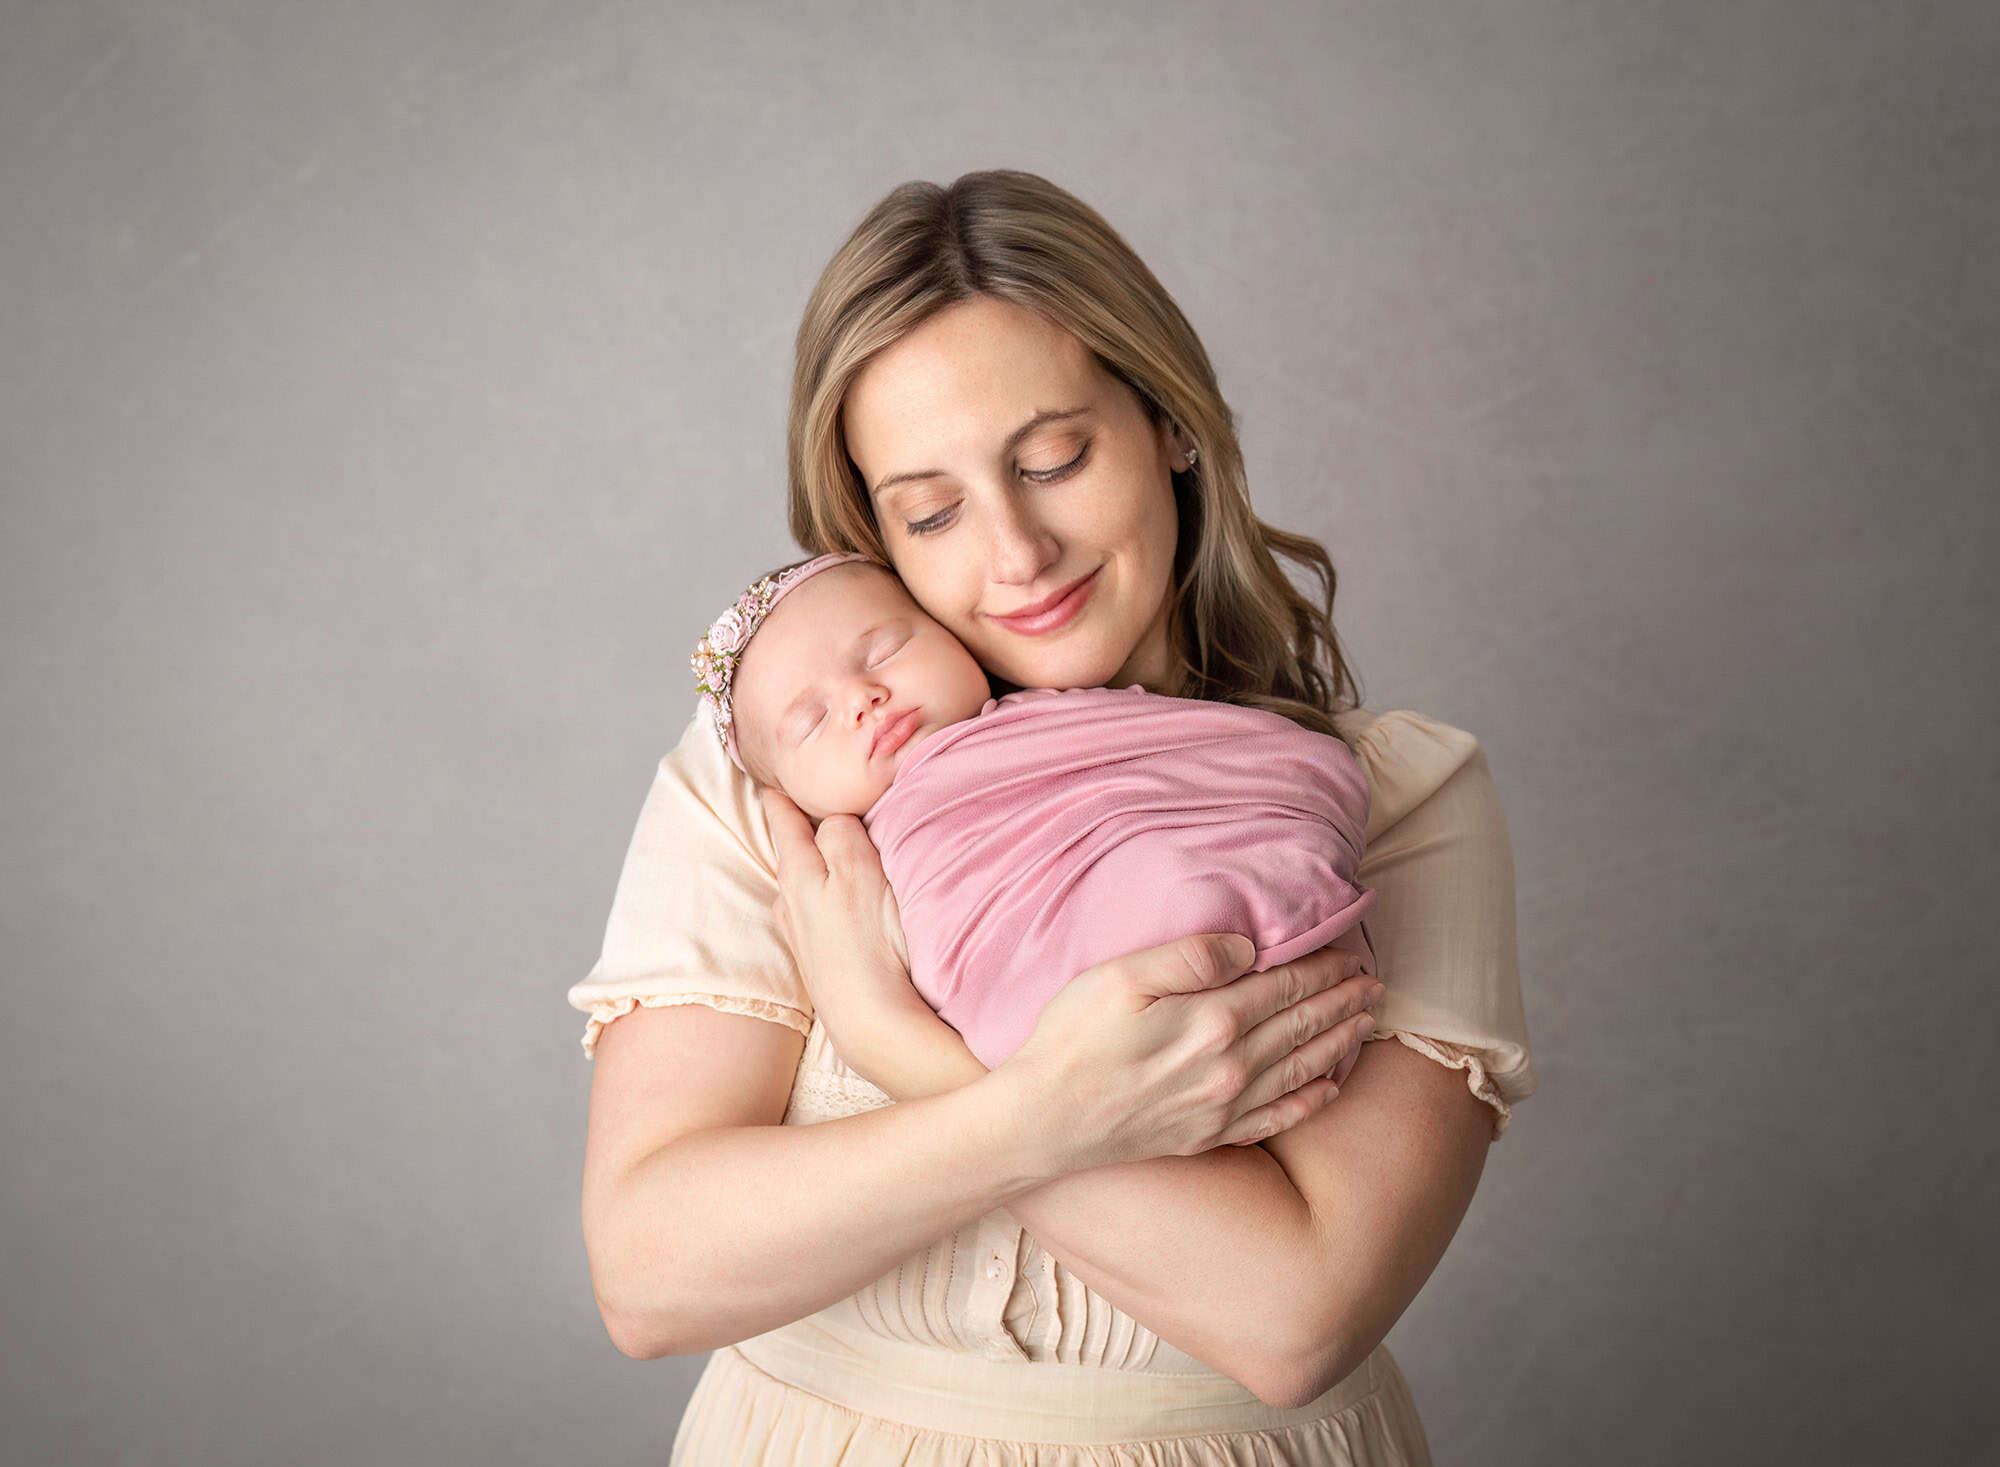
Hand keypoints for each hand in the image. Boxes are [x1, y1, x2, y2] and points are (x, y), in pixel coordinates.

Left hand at [760, 788, 918, 1070]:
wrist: (873, 1022)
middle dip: (798, 834)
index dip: (781, 799)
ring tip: (829, 857)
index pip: (784, 823)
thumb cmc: (870, 942)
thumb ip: (840, 833)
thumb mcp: (858, 869)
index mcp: (797, 874)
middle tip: (805, 811)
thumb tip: (830, 818)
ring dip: (815, 871)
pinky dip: (827, 902)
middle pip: (792, 856)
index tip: (772, 780)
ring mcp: (805, 939)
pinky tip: (841, 908)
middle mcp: (792, 905)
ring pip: (804, 889)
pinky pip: (819, 917)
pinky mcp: (823, 965)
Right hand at [997, 935, 1382, 1173]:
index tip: (1350, 953)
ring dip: (1338, 1043)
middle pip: (1301, 1027)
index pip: (1284, 987)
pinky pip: (1277, 1118)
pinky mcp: (1207, 1136)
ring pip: (1300, 1070)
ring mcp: (1222, 1108)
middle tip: (1374, 985)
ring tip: (1364, 1023)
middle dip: (1342, 1002)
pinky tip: (1329, 1088)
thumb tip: (1249, 948)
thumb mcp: (1120, 977)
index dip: (1322, 968)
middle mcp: (1230, 1068)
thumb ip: (1189, 957)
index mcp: (1212, 1021)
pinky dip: (1311, 1100)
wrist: (1041, 1122)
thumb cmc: (1070, 1041)